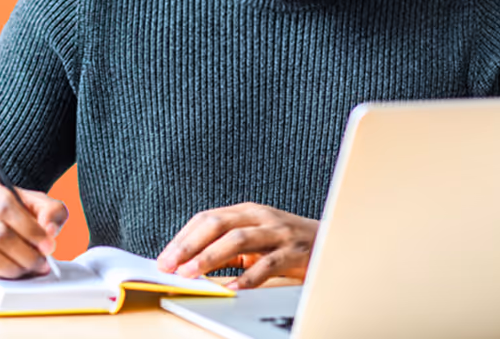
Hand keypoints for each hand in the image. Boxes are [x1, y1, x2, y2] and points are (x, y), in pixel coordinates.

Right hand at [0, 171, 67, 278]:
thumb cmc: (6, 212)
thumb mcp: (32, 203)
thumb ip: (51, 210)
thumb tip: (50, 229)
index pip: (6, 205)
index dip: (30, 229)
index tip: (48, 245)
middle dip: (25, 252)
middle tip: (41, 262)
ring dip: (13, 266)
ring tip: (29, 268)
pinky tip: (13, 271)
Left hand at [156, 202, 318, 289]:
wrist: (334, 242)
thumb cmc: (289, 243)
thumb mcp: (256, 239)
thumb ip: (228, 248)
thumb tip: (191, 264)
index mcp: (247, 211)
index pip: (207, 219)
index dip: (183, 238)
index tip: (165, 258)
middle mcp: (261, 217)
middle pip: (218, 224)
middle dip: (190, 245)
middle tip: (170, 265)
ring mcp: (279, 232)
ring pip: (238, 239)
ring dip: (210, 257)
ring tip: (192, 273)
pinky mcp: (295, 252)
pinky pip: (268, 264)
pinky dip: (249, 277)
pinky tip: (234, 289)